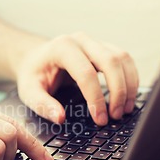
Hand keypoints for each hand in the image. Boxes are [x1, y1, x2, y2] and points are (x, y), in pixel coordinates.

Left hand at [15, 33, 138, 124]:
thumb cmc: (33, 74)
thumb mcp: (28, 91)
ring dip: (129, 85)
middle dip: (118, 91)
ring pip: (122, 58)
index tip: (100, 118)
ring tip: (125, 109)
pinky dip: (130, 79)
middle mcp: (81, 40)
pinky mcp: (103, 48)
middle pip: (110, 61)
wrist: (34, 58)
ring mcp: (94, 42)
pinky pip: (124, 60)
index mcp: (62, 47)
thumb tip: (60, 118)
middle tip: (115, 116)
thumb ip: (42, 104)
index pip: (86, 73)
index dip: (96, 98)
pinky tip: (127, 98)